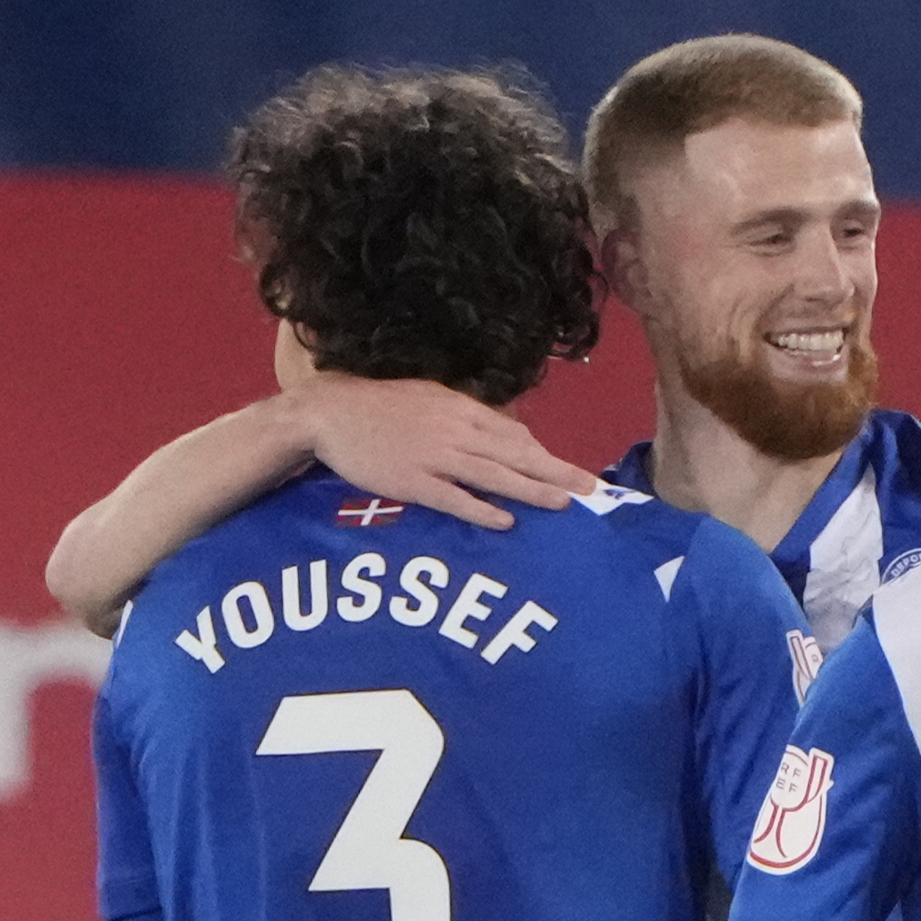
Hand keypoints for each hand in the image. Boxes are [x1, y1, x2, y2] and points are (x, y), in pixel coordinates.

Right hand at [292, 372, 596, 529]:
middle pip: (515, 454)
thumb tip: (503, 432)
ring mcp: (433, 457)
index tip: (571, 472)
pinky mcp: (411, 482)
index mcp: (461, 409)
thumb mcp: (431, 398)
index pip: (515, 434)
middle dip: (556, 472)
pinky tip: (506, 522)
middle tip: (590, 489)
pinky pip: (452, 498)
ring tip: (563, 504)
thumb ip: (466, 415)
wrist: (330, 413)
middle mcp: (455, 431)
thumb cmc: (382, 407)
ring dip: (531, 491)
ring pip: (493, 475)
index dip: (545, 455)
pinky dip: (480, 510)